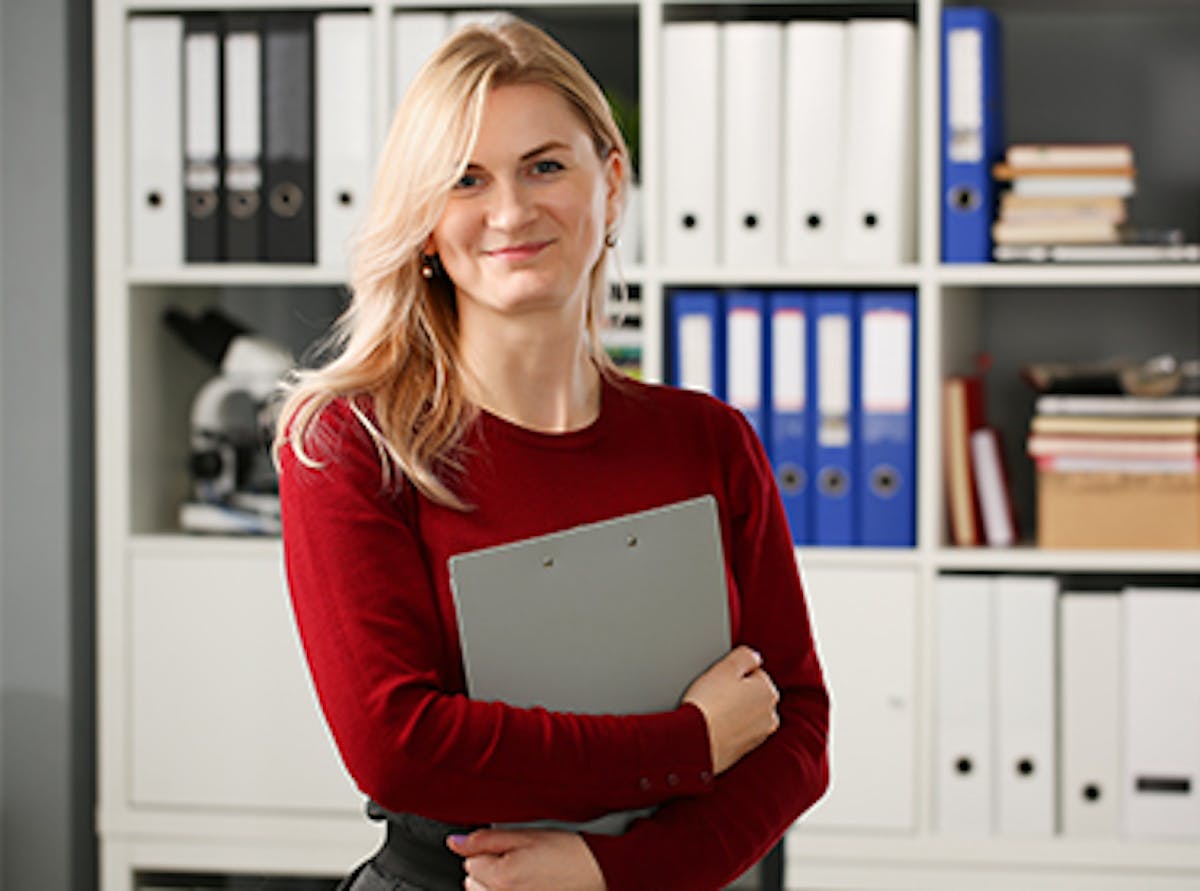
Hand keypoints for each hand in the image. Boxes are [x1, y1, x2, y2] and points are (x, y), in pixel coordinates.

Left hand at [447, 829, 605, 890]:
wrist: (597, 870)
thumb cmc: (567, 852)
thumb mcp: (525, 835)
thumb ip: (484, 840)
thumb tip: (453, 842)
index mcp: (501, 878)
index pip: (469, 860)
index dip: (489, 850)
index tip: (510, 848)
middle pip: (472, 881)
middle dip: (490, 868)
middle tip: (519, 860)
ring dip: (495, 885)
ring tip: (524, 874)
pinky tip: (525, 885)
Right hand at [683, 645, 779, 774]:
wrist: (694, 742)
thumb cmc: (708, 704)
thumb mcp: (726, 667)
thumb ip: (746, 656)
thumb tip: (755, 658)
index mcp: (769, 692)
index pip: (753, 672)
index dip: (732, 673)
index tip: (718, 680)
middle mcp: (770, 716)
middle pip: (751, 694)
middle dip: (735, 693)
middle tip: (713, 695)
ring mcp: (759, 736)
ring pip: (745, 714)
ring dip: (732, 711)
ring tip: (711, 712)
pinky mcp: (745, 751)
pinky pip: (737, 732)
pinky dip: (728, 728)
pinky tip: (712, 727)